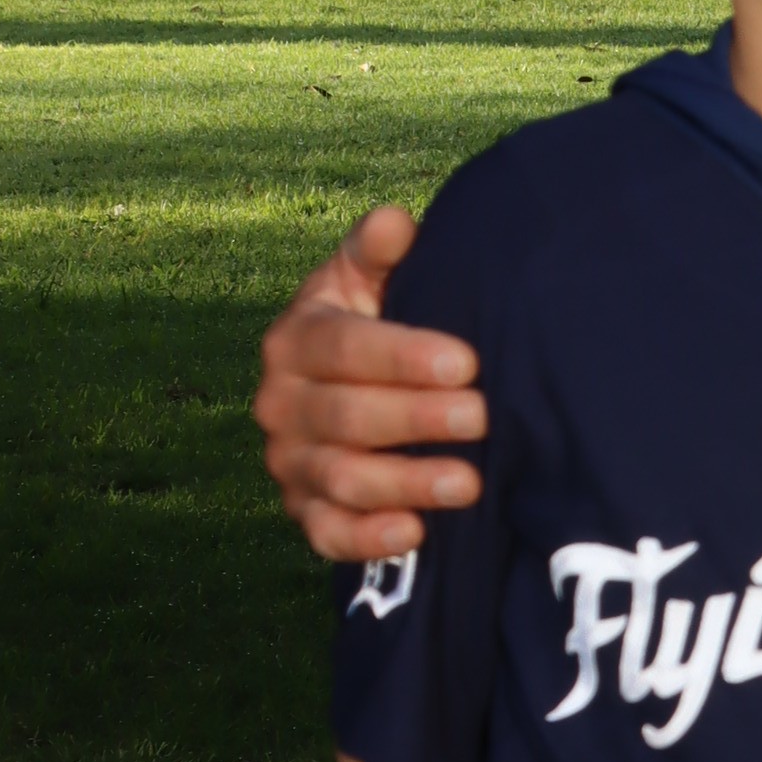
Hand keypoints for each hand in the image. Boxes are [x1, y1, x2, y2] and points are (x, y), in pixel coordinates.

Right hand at [253, 205, 487, 561]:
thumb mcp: (370, 281)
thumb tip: (394, 222)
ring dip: (405, 482)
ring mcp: (289, 463)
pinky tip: (416, 533)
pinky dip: (368, 539)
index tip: (466, 362)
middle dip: (416, 419)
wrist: (358, 388)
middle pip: (344, 416)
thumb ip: (377, 252)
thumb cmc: (378, 324)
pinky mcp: (305, 513)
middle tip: (482, 418)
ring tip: (470, 482)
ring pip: (341, 479)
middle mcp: (280, 403)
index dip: (401, 355)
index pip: (341, 347)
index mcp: (295, 339)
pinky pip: (328, 534)